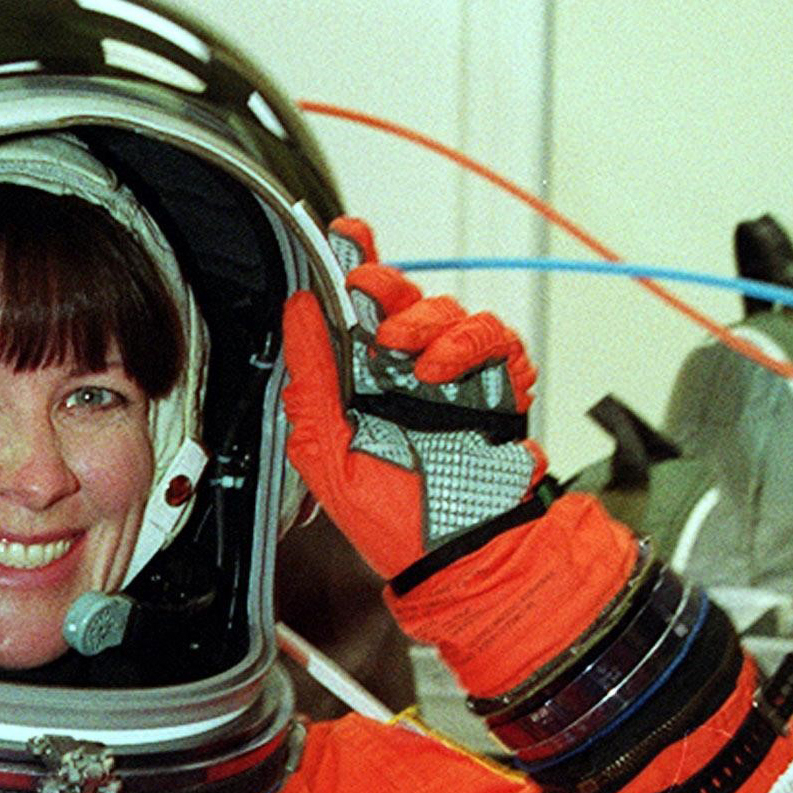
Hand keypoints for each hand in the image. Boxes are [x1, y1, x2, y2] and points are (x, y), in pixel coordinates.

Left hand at [282, 217, 546, 580]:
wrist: (460, 556)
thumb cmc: (393, 521)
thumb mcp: (329, 453)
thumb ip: (312, 382)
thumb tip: (296, 315)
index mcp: (359, 388)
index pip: (351, 315)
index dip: (349, 266)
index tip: (342, 235)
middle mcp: (403, 376)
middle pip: (398, 299)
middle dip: (381, 286)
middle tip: (366, 292)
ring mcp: (452, 378)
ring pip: (442, 310)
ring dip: (421, 322)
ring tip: (408, 357)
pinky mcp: (496, 384)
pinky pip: (489, 335)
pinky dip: (465, 344)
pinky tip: (441, 371)